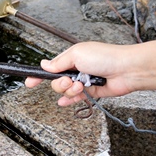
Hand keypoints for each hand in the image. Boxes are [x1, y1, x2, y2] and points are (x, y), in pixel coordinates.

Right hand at [25, 39, 155, 105]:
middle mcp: (76, 70)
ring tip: (81, 86)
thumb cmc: (105, 57)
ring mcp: (83, 81)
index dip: (39, 75)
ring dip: (70, 91)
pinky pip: (76, 98)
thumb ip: (58, 63)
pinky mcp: (91, 92)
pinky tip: (66, 101)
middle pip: (56, 82)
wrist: (126, 70)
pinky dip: (70, 100)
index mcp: (71, 58)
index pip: (50, 68)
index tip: (29, 82)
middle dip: (60, 84)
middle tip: (70, 81)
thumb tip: (44, 65)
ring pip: (66, 91)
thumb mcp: (76, 54)